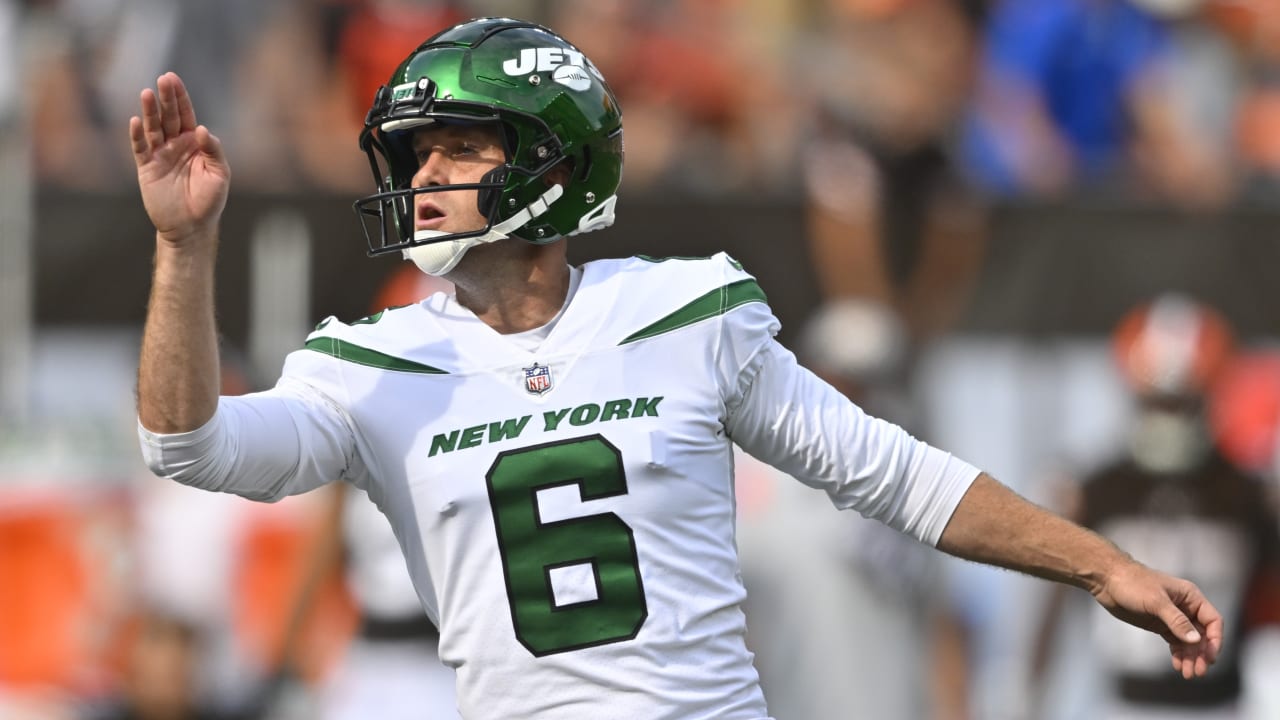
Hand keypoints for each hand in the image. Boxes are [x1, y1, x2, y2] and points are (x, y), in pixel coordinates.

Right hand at [129, 72, 229, 244]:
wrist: (191, 227)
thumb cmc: (209, 201)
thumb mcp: (219, 174)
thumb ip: (212, 150)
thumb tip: (201, 129)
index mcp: (194, 143)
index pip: (186, 115)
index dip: (180, 97)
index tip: (173, 79)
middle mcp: (176, 145)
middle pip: (169, 116)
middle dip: (166, 98)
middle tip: (163, 80)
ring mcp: (160, 155)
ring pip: (153, 128)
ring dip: (149, 112)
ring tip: (146, 94)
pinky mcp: (146, 168)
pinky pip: (140, 148)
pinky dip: (137, 135)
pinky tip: (135, 122)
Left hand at [1091, 559, 1222, 678]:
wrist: (1107, 579)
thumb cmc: (1132, 583)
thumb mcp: (1156, 602)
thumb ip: (1177, 621)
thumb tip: (1196, 640)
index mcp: (1190, 596)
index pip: (1212, 620)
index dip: (1215, 640)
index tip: (1210, 657)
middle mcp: (1185, 607)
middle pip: (1202, 634)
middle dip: (1201, 653)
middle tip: (1198, 671)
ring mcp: (1172, 617)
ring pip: (1188, 641)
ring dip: (1190, 657)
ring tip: (1187, 673)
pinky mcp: (1160, 624)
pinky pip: (1175, 641)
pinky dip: (1178, 653)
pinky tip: (1177, 664)